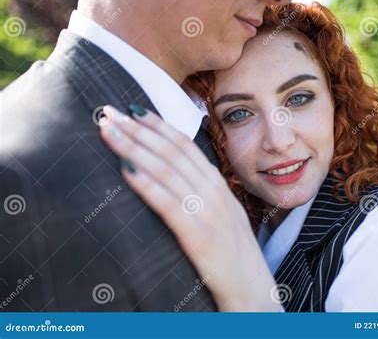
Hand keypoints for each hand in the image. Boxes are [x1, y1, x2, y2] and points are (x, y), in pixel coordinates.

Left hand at [99, 105, 280, 311]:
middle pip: (171, 151)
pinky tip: (125, 170)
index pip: (184, 145)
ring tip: (109, 132)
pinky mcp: (198, 235)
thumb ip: (203, 190)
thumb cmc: (233, 250)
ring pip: (166, 170)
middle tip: (110, 112)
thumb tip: (175, 173)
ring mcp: (207, 211)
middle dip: (138, 129)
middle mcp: (213, 191)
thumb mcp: (223, 212)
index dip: (158, 125)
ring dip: (134, 148)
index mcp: (217, 184)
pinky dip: (146, 185)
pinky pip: (168, 204)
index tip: (133, 110)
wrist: (251, 286)